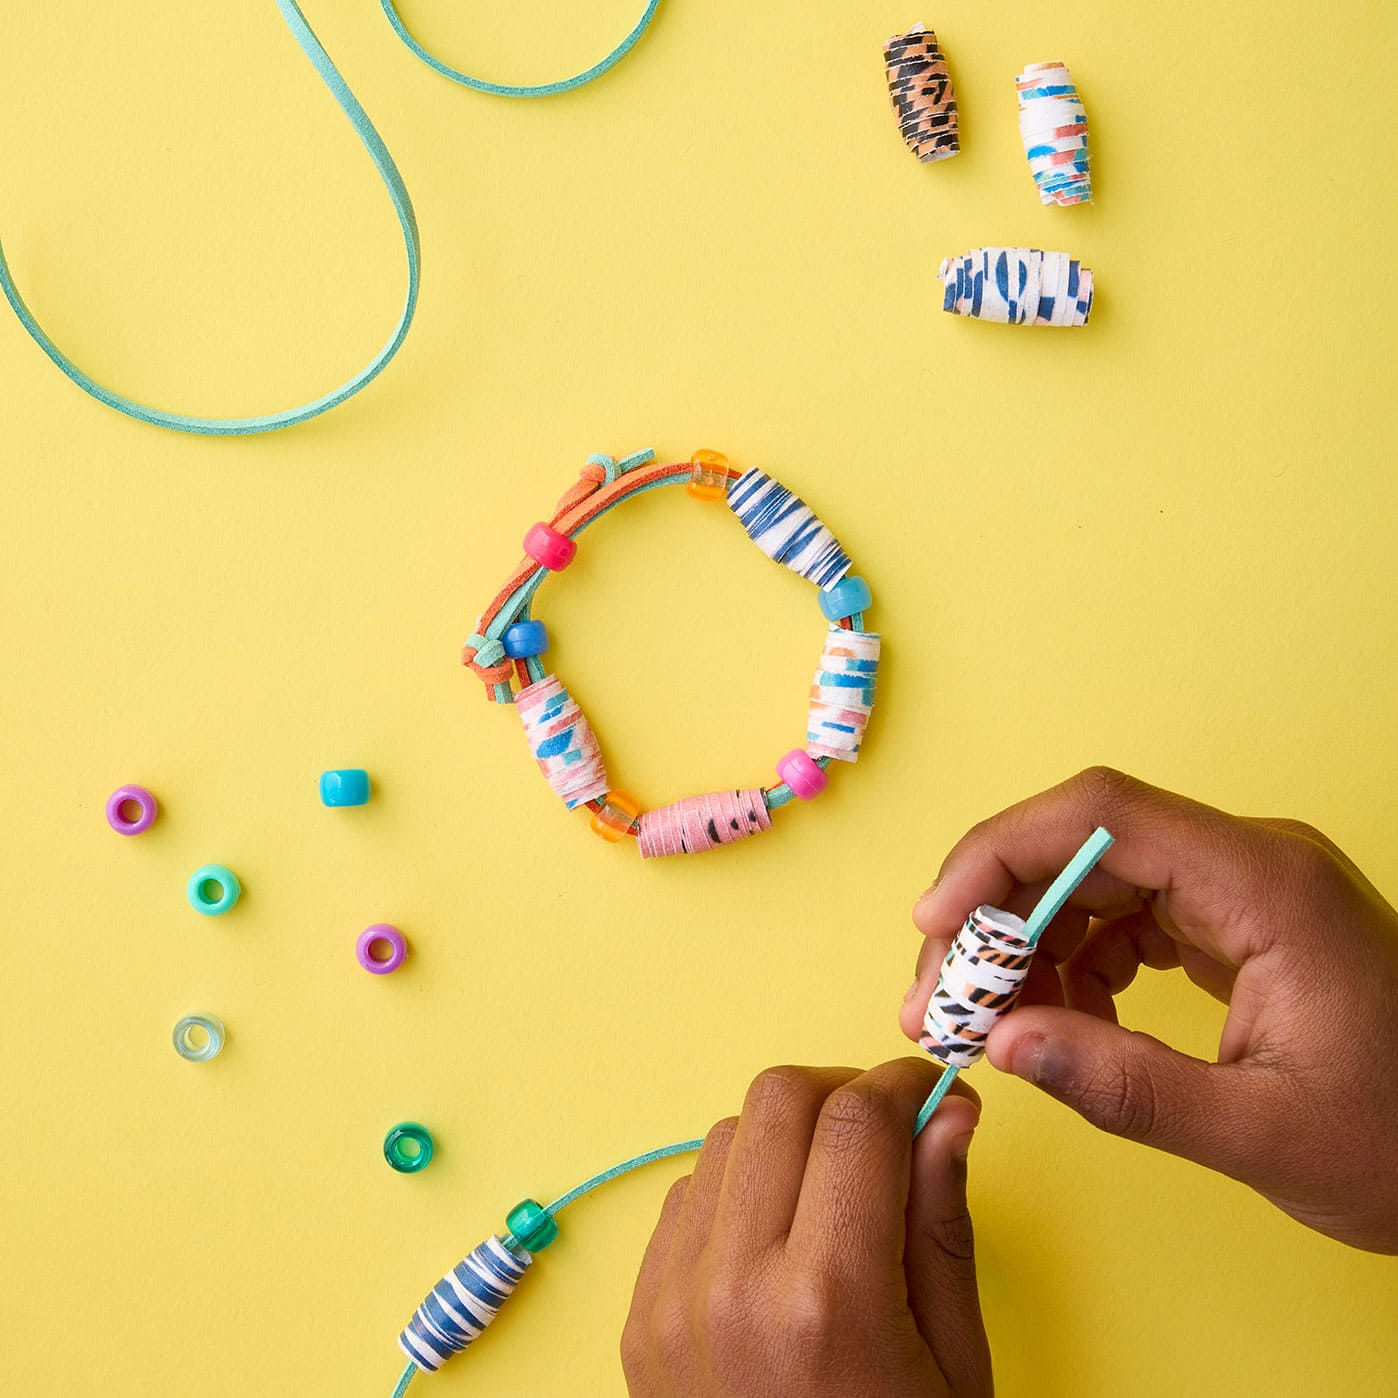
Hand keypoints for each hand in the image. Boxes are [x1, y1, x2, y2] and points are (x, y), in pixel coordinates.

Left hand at [622, 1059, 991, 1397]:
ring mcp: (671, 1300)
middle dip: (842, 1092)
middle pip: (777, 1100)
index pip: (856, 1119)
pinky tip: (781, 1233)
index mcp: (828, 1301)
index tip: (932, 1090)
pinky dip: (738, 1186)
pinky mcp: (639, 1317)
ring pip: (725, 1136)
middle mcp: (732, 1285)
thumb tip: (947, 1112)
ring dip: (787, 1136)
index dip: (903, 1084)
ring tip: (835, 1188)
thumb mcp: (954, 1367)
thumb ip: (943, 1224)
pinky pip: (686, 1196)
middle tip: (886, 1128)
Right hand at [900, 767, 1397, 1252]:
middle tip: (940, 999)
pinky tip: (1060, 1019)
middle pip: (1082, 845)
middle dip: (995, 916)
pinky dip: (1073, 962)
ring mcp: (1240, 888)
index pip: (1101, 816)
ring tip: (986, 1021)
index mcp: (1266, 884)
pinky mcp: (1233, 922)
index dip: (1000, 854)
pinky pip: (1124, 915)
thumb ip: (1128, 1088)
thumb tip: (1002, 1044)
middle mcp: (1248, 863)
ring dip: (1025, 943)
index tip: (937, 924)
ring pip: (1092, 879)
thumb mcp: (1267, 1137)